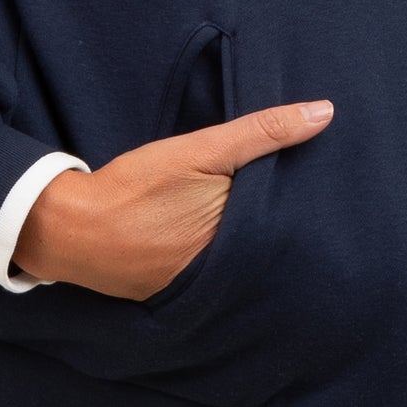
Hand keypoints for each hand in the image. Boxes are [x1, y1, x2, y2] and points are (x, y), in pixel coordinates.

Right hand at [12, 99, 334, 298]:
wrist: (74, 233)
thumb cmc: (137, 187)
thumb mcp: (199, 150)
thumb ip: (262, 132)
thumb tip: (325, 112)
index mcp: (247, 238)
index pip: (300, 217)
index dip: (315, 196)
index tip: (333, 176)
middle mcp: (238, 271)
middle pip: (281, 240)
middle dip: (296, 219)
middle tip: (315, 191)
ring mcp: (215, 288)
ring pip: (257, 258)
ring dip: (268, 238)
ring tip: (284, 214)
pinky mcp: (193, 295)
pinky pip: (230, 273)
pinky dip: (238, 256)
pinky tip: (240, 238)